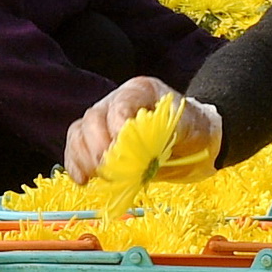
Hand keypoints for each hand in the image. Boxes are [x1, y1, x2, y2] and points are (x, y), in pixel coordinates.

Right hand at [65, 78, 220, 182]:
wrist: (195, 141)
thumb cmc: (192, 128)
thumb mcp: (188, 125)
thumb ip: (164, 132)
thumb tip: (140, 148)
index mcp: (138, 91)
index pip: (119, 105)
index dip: (116, 127)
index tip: (122, 149)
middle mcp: (114, 103)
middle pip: (92, 119)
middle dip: (98, 146)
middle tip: (109, 167)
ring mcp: (103, 123)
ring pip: (79, 134)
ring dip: (84, 157)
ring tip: (97, 176)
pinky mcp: (98, 145)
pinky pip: (77, 151)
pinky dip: (76, 165)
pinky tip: (83, 180)